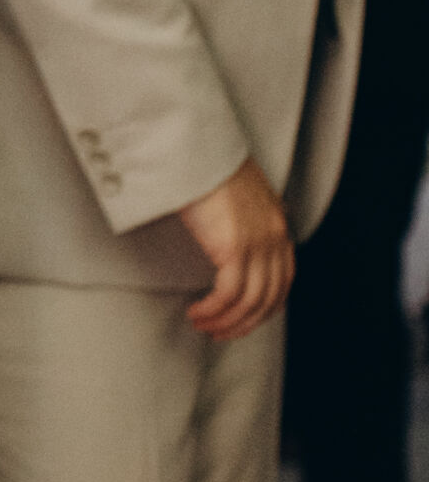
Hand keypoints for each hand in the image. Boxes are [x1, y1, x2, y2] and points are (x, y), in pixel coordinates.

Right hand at [177, 155, 293, 339]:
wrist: (197, 149)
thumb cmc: (208, 166)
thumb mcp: (240, 196)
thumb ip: (245, 220)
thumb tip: (232, 245)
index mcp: (278, 226)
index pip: (283, 283)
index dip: (264, 309)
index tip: (242, 319)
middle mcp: (274, 238)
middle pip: (269, 299)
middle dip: (244, 324)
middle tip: (220, 332)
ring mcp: (257, 244)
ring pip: (248, 303)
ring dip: (224, 321)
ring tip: (203, 324)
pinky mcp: (234, 248)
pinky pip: (228, 295)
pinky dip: (213, 311)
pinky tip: (198, 312)